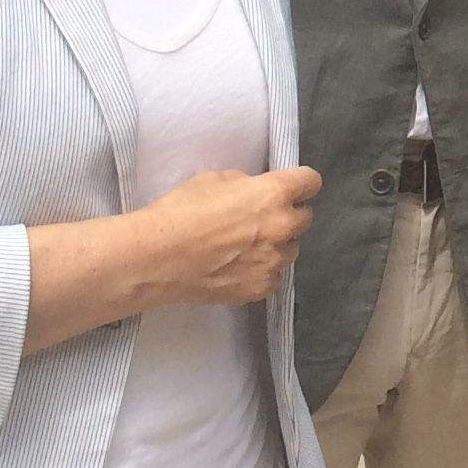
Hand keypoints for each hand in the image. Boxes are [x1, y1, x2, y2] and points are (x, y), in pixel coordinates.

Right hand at [131, 166, 318, 307]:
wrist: (156, 258)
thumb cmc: (180, 211)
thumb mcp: (213, 180)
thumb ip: (245, 185)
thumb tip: (253, 193)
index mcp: (274, 194)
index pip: (311, 182)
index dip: (300, 183)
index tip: (290, 188)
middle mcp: (282, 227)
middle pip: (305, 218)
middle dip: (288, 215)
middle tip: (260, 218)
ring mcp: (274, 261)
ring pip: (291, 249)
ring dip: (277, 244)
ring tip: (246, 246)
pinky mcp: (261, 288)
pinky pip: (274, 275)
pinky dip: (262, 269)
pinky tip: (238, 266)